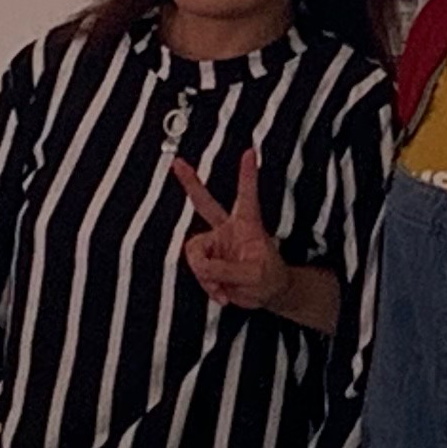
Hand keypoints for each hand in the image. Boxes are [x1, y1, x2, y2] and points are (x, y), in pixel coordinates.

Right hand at [170, 153, 292, 311]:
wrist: (267, 295)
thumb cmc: (269, 279)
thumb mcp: (254, 276)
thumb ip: (226, 269)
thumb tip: (200, 266)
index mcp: (247, 224)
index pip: (247, 196)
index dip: (247, 175)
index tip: (249, 152)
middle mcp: (228, 229)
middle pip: (205, 203)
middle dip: (190, 183)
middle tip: (178, 164)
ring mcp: (216, 245)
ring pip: (195, 253)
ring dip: (206, 275)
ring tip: (224, 287)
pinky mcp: (209, 262)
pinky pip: (197, 271)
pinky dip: (207, 285)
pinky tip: (222, 293)